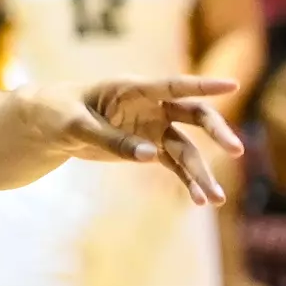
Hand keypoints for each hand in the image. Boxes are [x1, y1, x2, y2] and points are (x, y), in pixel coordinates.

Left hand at [22, 74, 242, 203]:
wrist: (48, 125)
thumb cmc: (59, 113)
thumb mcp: (76, 126)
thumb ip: (112, 139)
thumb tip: (152, 156)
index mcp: (133, 89)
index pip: (174, 85)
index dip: (203, 85)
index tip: (233, 84)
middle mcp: (150, 106)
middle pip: (193, 115)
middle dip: (217, 132)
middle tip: (237, 150)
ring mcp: (152, 128)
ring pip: (187, 149)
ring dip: (202, 173)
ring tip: (214, 200)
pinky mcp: (148, 148)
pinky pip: (174, 165)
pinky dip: (187, 182)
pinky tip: (200, 201)